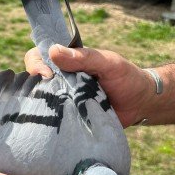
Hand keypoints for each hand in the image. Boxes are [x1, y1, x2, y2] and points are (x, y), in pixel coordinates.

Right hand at [24, 45, 151, 127]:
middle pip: (32, 80)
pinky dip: (51, 121)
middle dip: (36, 86)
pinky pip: (51, 119)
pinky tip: (57, 123)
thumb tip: (52, 51)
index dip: (35, 64)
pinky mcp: (67, 118)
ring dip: (44, 105)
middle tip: (51, 94)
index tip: (47, 75)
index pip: (37, 57)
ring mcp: (62, 100)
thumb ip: (83, 57)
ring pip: (39, 101)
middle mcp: (59, 80)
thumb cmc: (126, 78)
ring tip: (57, 109)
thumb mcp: (108, 63)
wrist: (141, 105)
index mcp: (65, 62)